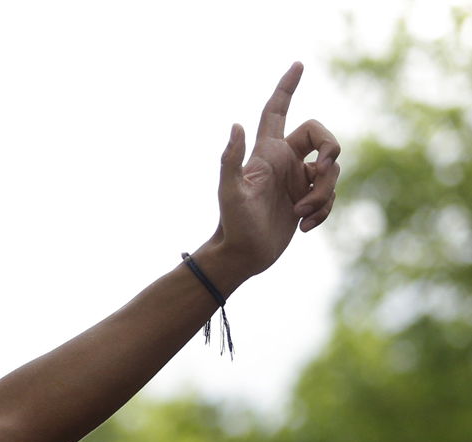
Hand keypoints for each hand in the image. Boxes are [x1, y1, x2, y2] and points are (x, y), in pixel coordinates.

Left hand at [210, 63, 340, 281]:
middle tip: (322, 171)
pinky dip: (322, 211)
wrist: (241, 256)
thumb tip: (235, 125)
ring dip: (322, 194)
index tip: (298, 64)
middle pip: (322, 138)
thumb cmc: (232, 224)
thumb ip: (231, 159)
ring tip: (298, 214)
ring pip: (332, 172)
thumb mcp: (230, 191)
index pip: (276, 110)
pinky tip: (303, 227)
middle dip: (331, 151)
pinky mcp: (306, 200)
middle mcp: (284, 162)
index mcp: (267, 152)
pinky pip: (330, 196)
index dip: (287, 87)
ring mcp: (296, 181)